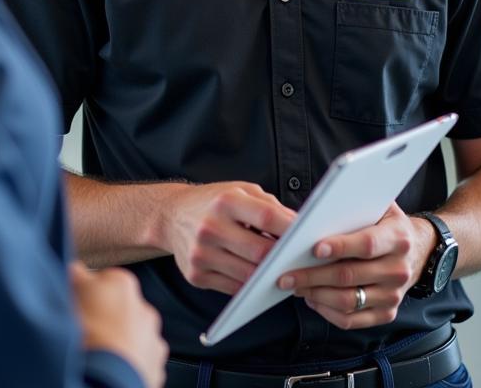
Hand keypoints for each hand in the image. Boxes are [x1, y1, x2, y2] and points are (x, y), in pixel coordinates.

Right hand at [71, 262, 167, 387]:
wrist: (107, 380)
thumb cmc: (85, 334)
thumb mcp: (69, 295)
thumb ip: (73, 276)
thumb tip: (73, 267)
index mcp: (121, 283)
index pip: (101, 280)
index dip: (85, 294)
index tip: (74, 308)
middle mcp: (144, 307)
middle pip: (119, 308)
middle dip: (105, 319)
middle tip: (83, 335)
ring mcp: (152, 339)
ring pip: (132, 336)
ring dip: (119, 342)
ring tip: (98, 356)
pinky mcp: (157, 368)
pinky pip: (141, 361)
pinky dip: (130, 364)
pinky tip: (112, 368)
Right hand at [161, 182, 296, 294]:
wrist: (171, 216)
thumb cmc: (213, 202)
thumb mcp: (239, 191)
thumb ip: (269, 206)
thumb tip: (299, 227)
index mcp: (225, 202)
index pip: (265, 217)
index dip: (290, 229)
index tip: (309, 238)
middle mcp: (210, 227)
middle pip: (260, 252)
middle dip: (283, 259)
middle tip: (301, 263)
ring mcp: (201, 254)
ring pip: (249, 275)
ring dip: (269, 277)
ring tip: (285, 273)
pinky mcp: (196, 275)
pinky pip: (234, 289)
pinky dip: (251, 287)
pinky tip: (260, 280)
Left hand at [276, 204, 436, 328]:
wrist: (417, 250)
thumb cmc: (386, 223)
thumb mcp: (379, 205)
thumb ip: (353, 205)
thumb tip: (317, 211)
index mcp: (397, 238)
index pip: (366, 244)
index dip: (340, 247)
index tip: (314, 248)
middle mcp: (398, 269)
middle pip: (350, 276)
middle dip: (312, 275)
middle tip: (286, 273)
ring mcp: (393, 295)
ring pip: (348, 301)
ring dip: (316, 294)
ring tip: (294, 285)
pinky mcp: (387, 313)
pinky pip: (352, 320)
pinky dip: (327, 312)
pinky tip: (312, 298)